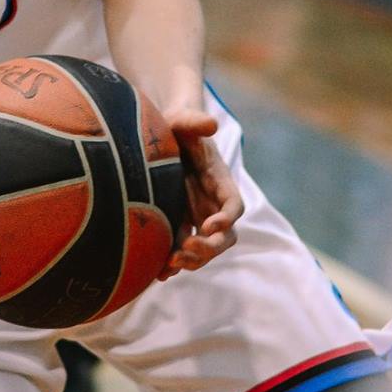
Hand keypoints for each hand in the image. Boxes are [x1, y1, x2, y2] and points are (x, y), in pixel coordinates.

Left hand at [159, 109, 241, 278]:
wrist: (161, 135)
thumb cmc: (176, 124)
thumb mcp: (182, 120)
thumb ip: (194, 121)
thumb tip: (212, 123)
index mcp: (219, 180)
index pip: (234, 204)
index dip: (227, 218)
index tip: (209, 225)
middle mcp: (212, 203)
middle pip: (224, 235)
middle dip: (210, 247)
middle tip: (187, 248)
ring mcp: (196, 216)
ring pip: (204, 248)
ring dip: (192, 260)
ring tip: (170, 264)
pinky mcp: (178, 223)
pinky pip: (181, 249)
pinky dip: (173, 263)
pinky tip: (158, 272)